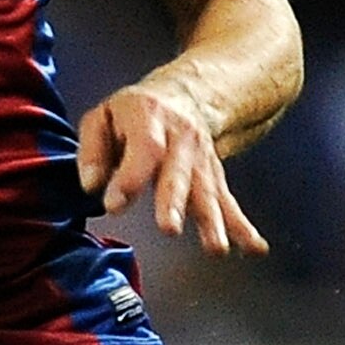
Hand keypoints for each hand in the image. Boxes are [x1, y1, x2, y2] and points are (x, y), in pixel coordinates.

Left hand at [77, 75, 268, 252]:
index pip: (143, 149)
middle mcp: (180, 140)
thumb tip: (90, 186)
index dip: (129, 178)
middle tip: (169, 229)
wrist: (185, 96)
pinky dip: (242, 228)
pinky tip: (254, 248)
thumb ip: (92, 151)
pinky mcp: (213, 178)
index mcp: (148, 119)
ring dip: (212, 222)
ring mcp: (201, 160)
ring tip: (215, 248)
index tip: (114, 205)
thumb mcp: (103, 117)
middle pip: (178, 173)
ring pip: (207, 192)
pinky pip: (228, 203)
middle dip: (174, 202)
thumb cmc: (133, 114)